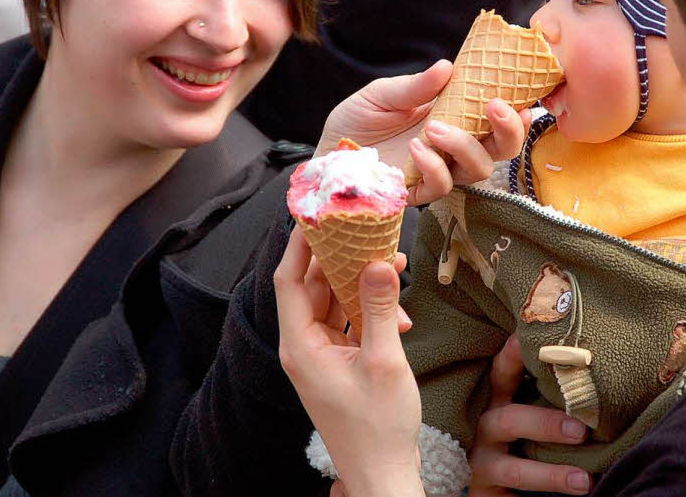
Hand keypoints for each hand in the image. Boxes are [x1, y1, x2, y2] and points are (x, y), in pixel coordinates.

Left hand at [275, 227, 424, 496]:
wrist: (382, 475)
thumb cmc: (379, 428)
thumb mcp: (383, 362)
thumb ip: (378, 308)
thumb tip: (378, 261)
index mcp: (300, 347)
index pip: (288, 281)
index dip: (299, 245)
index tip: (316, 214)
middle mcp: (303, 348)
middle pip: (312, 287)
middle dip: (340, 258)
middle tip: (363, 228)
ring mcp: (319, 356)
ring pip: (332, 302)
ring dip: (360, 284)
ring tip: (392, 264)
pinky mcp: (337, 363)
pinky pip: (346, 322)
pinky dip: (367, 311)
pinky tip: (396, 312)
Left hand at [317, 60, 530, 204]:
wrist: (326, 151)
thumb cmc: (357, 120)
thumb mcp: (383, 93)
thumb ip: (416, 86)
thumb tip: (448, 67)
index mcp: (453, 119)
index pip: (496, 121)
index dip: (518, 115)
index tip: (526, 99)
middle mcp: (452, 148)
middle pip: (501, 150)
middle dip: (508, 131)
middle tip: (493, 107)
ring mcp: (437, 172)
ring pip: (477, 170)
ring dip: (463, 146)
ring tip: (433, 128)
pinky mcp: (417, 193)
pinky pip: (440, 187)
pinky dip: (433, 166)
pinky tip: (415, 149)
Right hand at [468, 335, 592, 494]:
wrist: (494, 483)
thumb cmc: (519, 437)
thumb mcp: (523, 408)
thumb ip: (545, 394)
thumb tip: (593, 371)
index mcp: (495, 400)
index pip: (502, 372)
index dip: (514, 355)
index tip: (532, 340)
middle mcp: (485, 427)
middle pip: (510, 420)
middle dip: (545, 424)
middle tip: (581, 429)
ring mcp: (483, 462)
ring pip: (514, 469)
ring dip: (551, 474)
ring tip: (585, 480)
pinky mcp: (486, 492)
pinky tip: (572, 495)